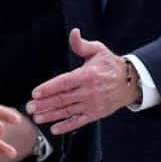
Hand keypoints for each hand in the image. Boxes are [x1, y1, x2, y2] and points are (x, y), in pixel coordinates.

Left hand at [25, 28, 139, 134]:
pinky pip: (79, 122)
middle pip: (63, 99)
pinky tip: (54, 129)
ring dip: (51, 116)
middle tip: (29, 107)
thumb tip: (74, 32)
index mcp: (87, 75)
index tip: (35, 93)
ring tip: (37, 118)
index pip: (64, 83)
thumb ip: (81, 45)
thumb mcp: (98, 50)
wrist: (131, 82)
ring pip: (68, 111)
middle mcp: (89, 91)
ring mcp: (93, 104)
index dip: (49, 88)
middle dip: (44, 104)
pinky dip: (66, 126)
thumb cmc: (110, 65)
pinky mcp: (96, 114)